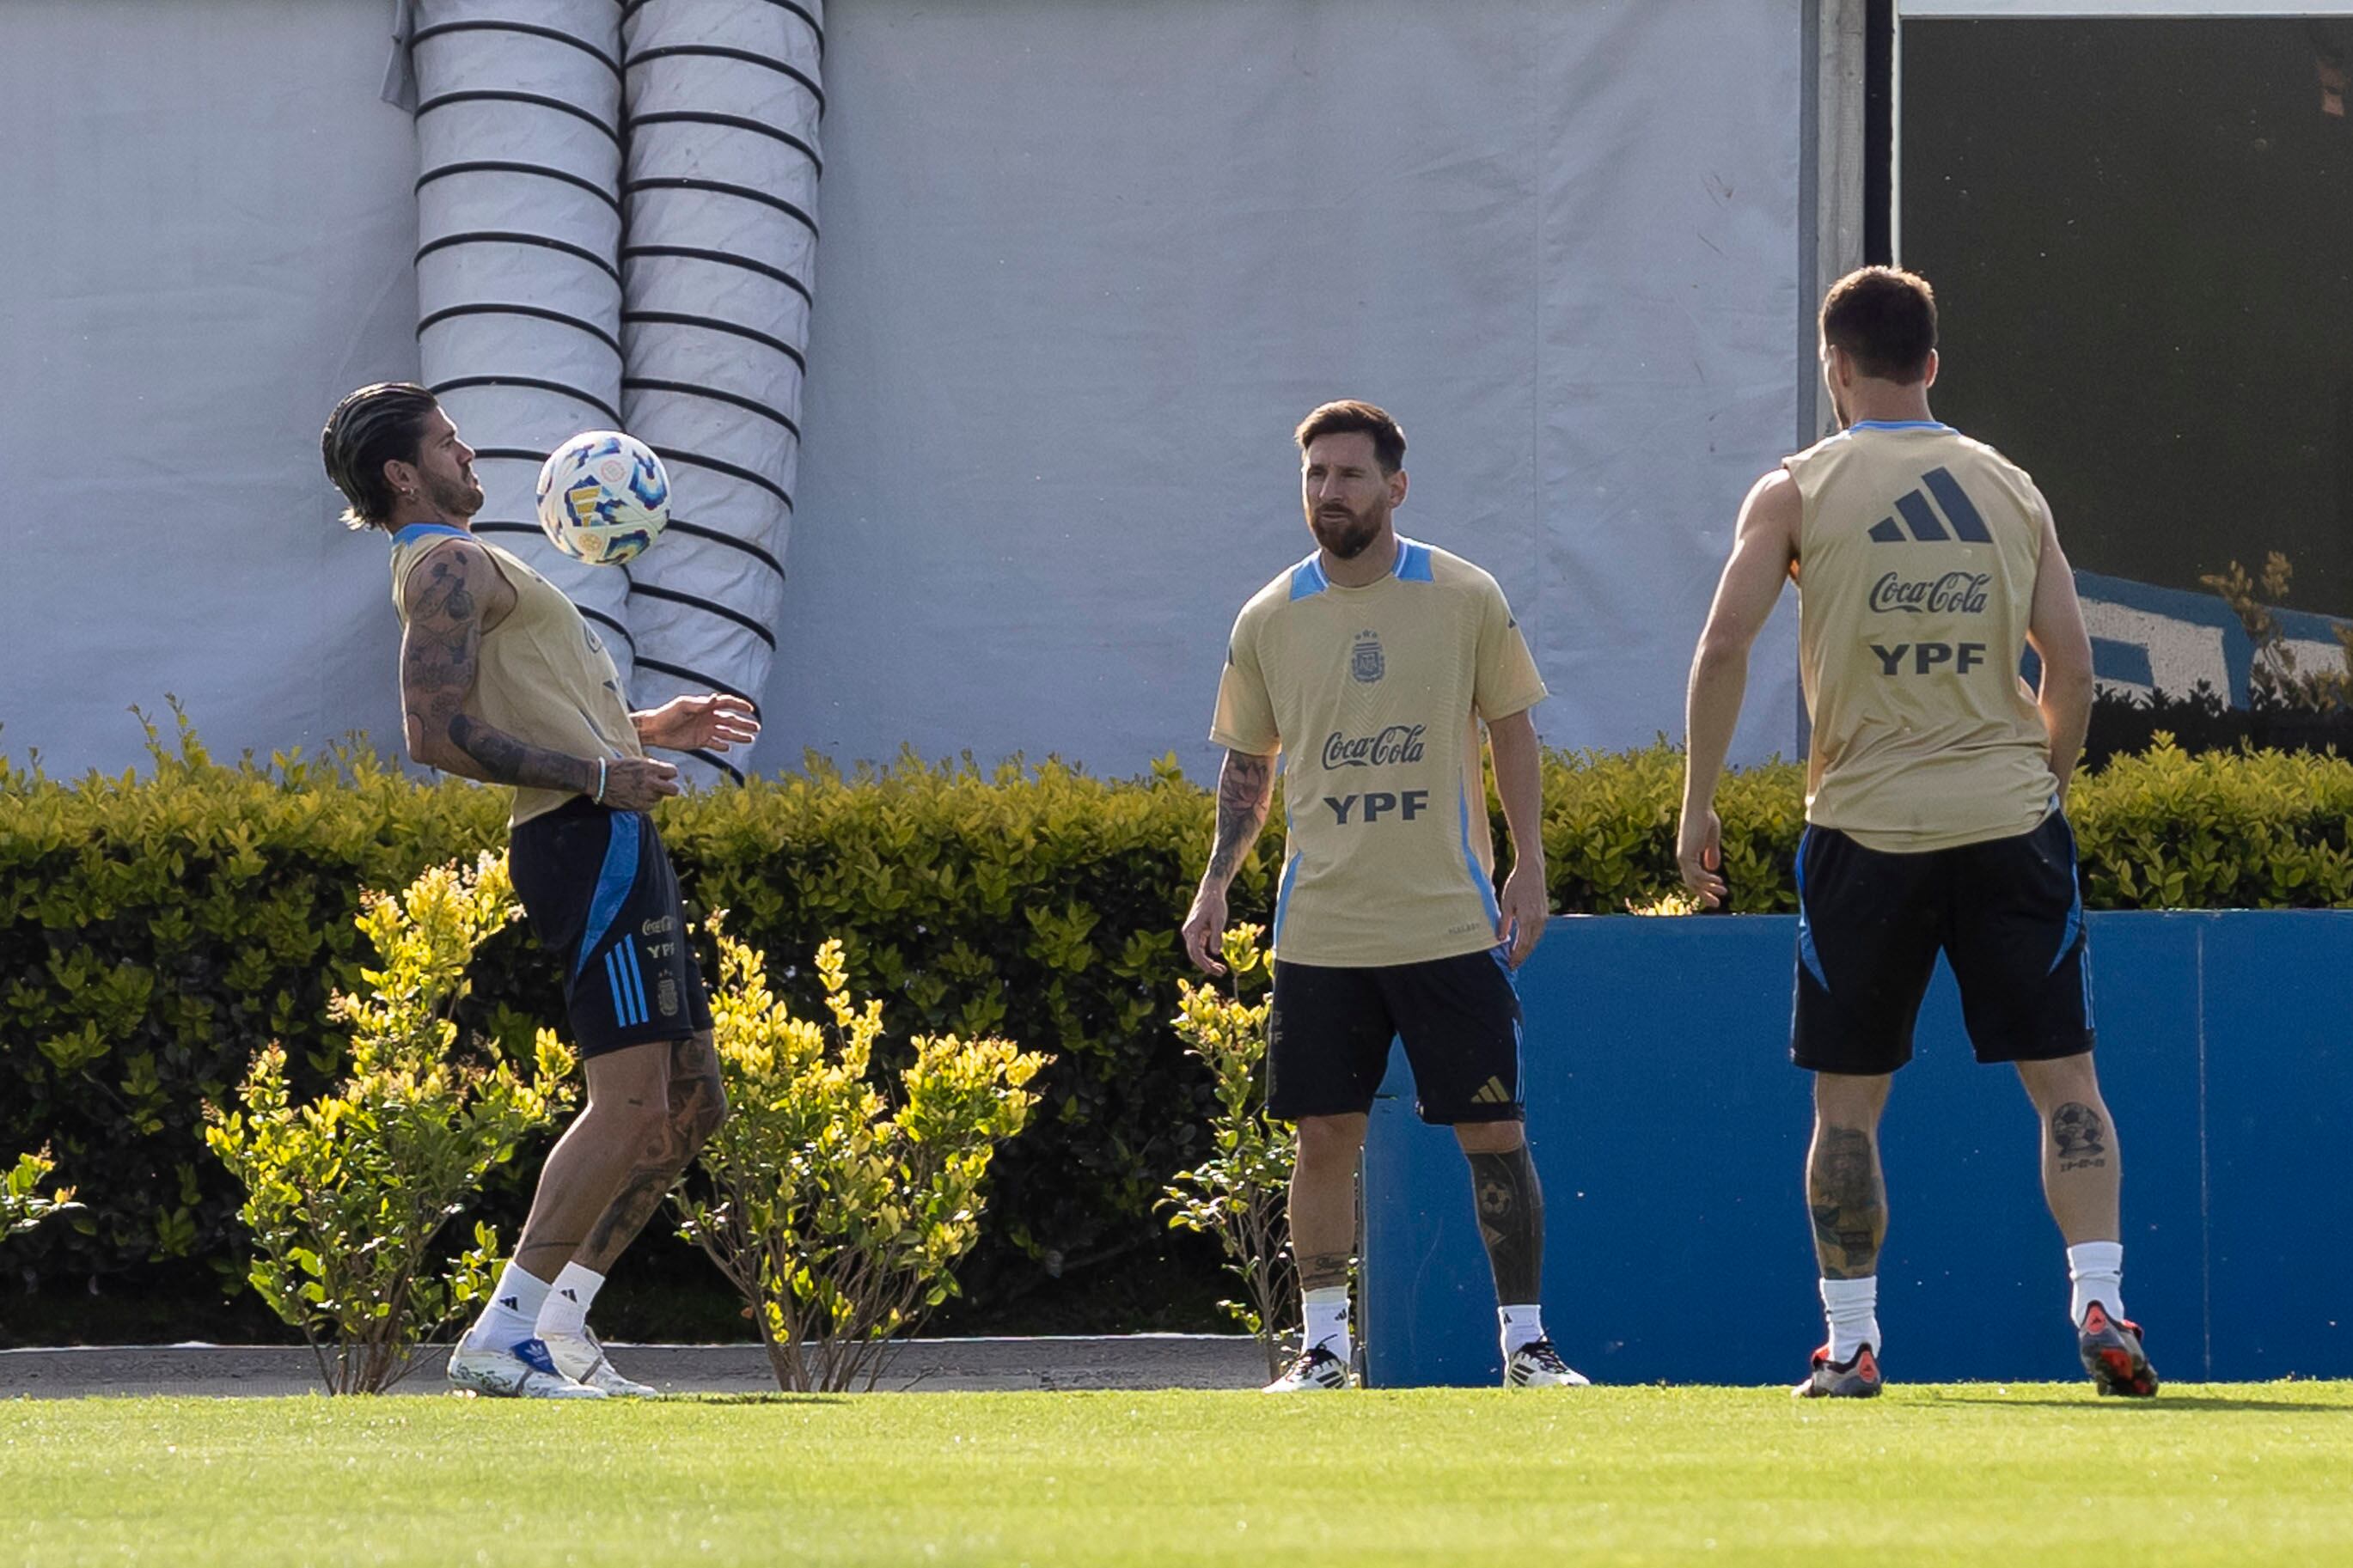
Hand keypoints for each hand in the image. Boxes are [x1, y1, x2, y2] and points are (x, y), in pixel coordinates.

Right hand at [602, 756, 682, 809]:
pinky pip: (651, 806)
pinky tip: (637, 796)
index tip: (664, 775)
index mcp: (650, 768)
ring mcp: (645, 795)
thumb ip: (653, 766)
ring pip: (660, 798)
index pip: (673, 772)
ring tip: (641, 789)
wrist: (600, 780)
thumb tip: (666, 772)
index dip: (669, 773)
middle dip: (670, 788)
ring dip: (655, 794)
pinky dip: (647, 802)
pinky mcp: (639, 806)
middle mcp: (650, 782)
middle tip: (662, 786)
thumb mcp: (637, 761)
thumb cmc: (618, 768)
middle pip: (674, 790)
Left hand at [638, 694, 760, 752]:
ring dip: (738, 736)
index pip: (726, 704)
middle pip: (730, 720)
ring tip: (751, 739)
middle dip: (744, 723)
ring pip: (726, 733)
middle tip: (757, 727)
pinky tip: (728, 747)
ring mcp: (705, 730)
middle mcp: (708, 718)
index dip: (739, 705)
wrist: (654, 730)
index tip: (751, 709)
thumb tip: (714, 698)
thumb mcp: (683, 706)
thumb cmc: (667, 714)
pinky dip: (722, 746)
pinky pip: (715, 744)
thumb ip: (699, 704)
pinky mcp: (700, 742)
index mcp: (705, 707)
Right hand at [1181, 884, 1229, 975]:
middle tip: (1222, 973)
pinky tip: (1217, 963)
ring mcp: (1191, 934)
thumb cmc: (1215, 904)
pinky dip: (1207, 956)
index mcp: (1192, 930)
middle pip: (1195, 955)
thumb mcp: (1219, 920)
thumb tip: (1216, 953)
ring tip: (1221, 970)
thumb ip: (1217, 936)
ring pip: (1197, 953)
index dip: (1205, 964)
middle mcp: (1188, 933)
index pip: (1195, 952)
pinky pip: (1200, 949)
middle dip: (1207, 966)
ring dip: (1207, 963)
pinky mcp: (1197, 933)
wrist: (1211, 892)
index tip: (1215, 971)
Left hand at [1495, 863, 1547, 967]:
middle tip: (1513, 965)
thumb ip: (1504, 923)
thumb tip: (1501, 939)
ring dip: (1527, 949)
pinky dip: (1531, 940)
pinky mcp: (1544, 914)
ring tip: (1517, 957)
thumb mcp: (1506, 903)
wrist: (1532, 870)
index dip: (1517, 956)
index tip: (1510, 964)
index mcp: (1528, 919)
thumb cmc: (1516, 884)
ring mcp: (1543, 917)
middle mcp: (1538, 921)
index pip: (1523, 944)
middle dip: (1521, 956)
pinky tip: (1525, 943)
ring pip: (1535, 939)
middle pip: (1530, 945)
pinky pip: (1538, 932)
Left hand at [1678, 806, 1725, 907]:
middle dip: (1705, 894)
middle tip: (1717, 904)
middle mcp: (1684, 858)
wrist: (1699, 808)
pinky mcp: (1686, 855)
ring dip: (1709, 889)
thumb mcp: (1711, 839)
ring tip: (1723, 892)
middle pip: (1692, 883)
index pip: (1694, 877)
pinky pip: (1696, 873)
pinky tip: (1718, 881)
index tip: (1717, 893)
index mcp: (1689, 855)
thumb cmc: (1705, 819)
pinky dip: (1707, 879)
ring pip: (1694, 881)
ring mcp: (1683, 857)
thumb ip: (1711, 853)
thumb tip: (1712, 868)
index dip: (1705, 887)